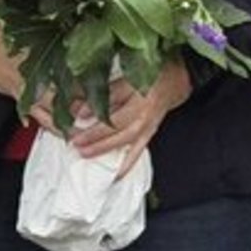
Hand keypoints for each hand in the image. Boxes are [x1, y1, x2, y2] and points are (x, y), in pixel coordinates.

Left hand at [64, 61, 192, 168]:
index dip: (92, 113)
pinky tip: (116, 174)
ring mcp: (148, 125)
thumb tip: (81, 108)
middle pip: (117, 128)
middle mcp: (144, 112)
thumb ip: (104, 93)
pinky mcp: (150, 133)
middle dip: (95, 137)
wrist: (175, 82)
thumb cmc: (150, 75)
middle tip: (76, 143)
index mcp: (138, 94)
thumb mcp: (126, 77)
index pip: (112, 106)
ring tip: (85, 154)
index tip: (74, 120)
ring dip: (104, 149)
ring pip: (125, 141)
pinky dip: (126, 164)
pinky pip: (138, 151)